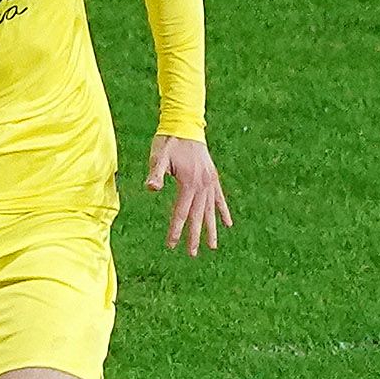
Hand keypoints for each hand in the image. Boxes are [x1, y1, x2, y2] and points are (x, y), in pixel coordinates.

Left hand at [145, 135, 232, 255]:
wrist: (185, 124)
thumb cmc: (169, 142)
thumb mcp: (158, 156)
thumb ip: (156, 173)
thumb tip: (151, 188)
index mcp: (189, 182)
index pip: (181, 212)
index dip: (176, 229)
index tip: (171, 245)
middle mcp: (202, 185)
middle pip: (198, 215)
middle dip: (194, 236)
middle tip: (192, 254)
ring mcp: (209, 182)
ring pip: (210, 211)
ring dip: (211, 229)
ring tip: (212, 247)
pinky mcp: (212, 178)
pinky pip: (219, 199)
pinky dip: (223, 212)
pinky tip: (228, 224)